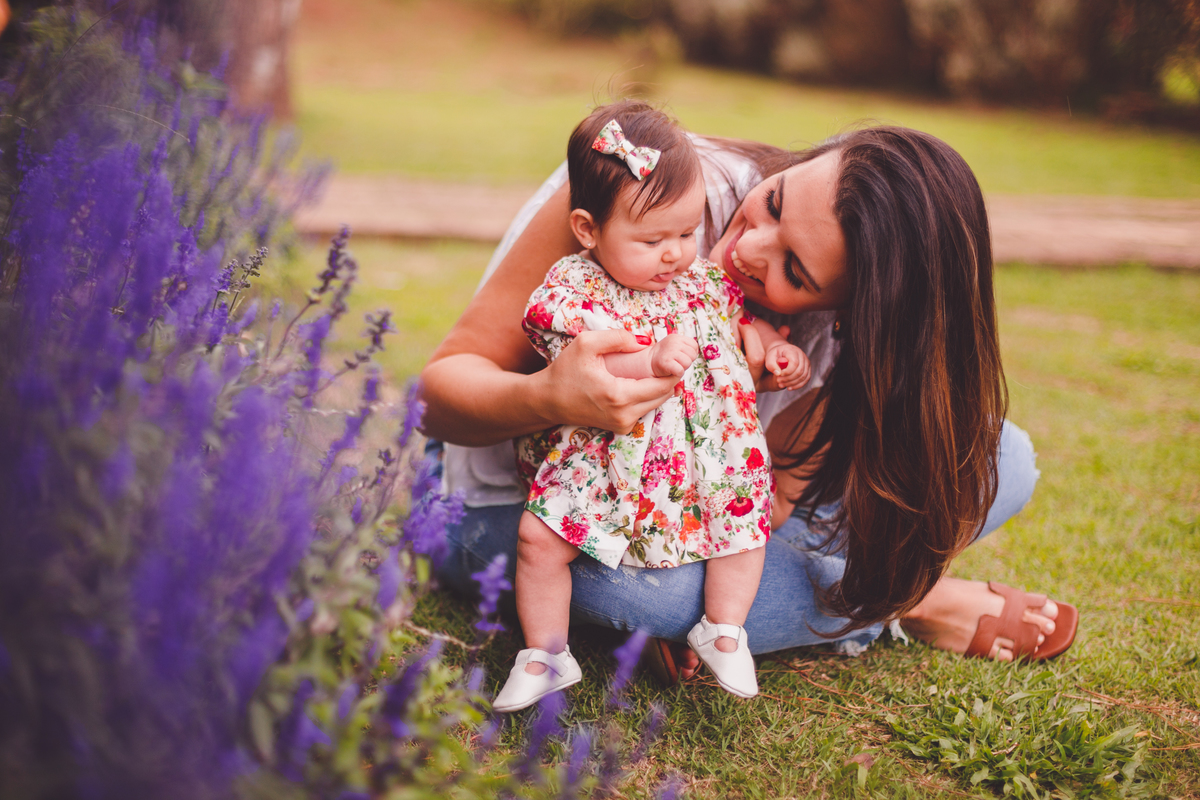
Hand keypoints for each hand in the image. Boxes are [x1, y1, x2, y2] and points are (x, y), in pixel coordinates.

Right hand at [543, 329, 678, 433]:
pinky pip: (645, 408)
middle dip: (668, 375)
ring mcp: (623, 425)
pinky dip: (648, 394)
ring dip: (659, 385)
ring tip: (653, 366)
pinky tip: (640, 379)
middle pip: (664, 394)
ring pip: (657, 402)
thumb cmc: (564, 372)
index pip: (663, 384)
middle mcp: (624, 415)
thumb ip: (617, 337)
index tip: (675, 353)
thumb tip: (644, 342)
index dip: (674, 368)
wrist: (547, 401)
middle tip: (666, 357)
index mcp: (618, 396)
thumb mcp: (585, 344)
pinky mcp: (621, 427)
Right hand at [649, 334, 698, 377]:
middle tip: (676, 362)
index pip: (694, 346)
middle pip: (692, 355)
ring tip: (674, 365)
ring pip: (688, 363)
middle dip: (687, 361)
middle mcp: (674, 342)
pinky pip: (681, 371)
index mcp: (677, 337)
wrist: (649, 363)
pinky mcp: (666, 362)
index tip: (681, 356)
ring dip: (682, 367)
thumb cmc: (665, 357)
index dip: (690, 354)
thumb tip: (696, 353)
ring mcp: (670, 351)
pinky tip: (671, 370)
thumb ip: (687, 348)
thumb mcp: (676, 347)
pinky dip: (677, 374)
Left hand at [765, 341, 810, 389]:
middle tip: (778, 381)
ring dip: (792, 383)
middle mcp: (802, 356)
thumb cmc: (775, 356)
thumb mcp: (769, 358)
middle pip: (800, 371)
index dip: (787, 372)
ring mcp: (806, 362)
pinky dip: (798, 385)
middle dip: (788, 379)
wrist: (781, 353)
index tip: (778, 375)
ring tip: (781, 385)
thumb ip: (771, 365)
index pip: (794, 363)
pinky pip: (806, 379)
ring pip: (803, 376)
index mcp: (793, 351)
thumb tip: (778, 373)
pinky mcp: (807, 369)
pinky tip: (789, 388)